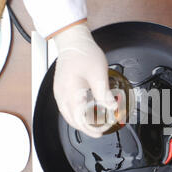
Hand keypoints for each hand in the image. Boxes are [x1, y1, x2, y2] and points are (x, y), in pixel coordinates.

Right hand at [53, 23, 116, 137]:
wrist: (72, 41)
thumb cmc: (83, 53)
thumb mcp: (99, 74)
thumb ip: (105, 93)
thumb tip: (112, 107)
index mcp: (71, 93)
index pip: (80, 120)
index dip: (92, 128)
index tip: (102, 130)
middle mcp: (62, 95)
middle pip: (72, 120)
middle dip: (86, 128)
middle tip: (99, 130)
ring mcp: (59, 93)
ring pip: (68, 116)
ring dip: (80, 123)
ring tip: (92, 125)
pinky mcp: (60, 89)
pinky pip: (66, 108)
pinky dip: (75, 115)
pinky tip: (83, 113)